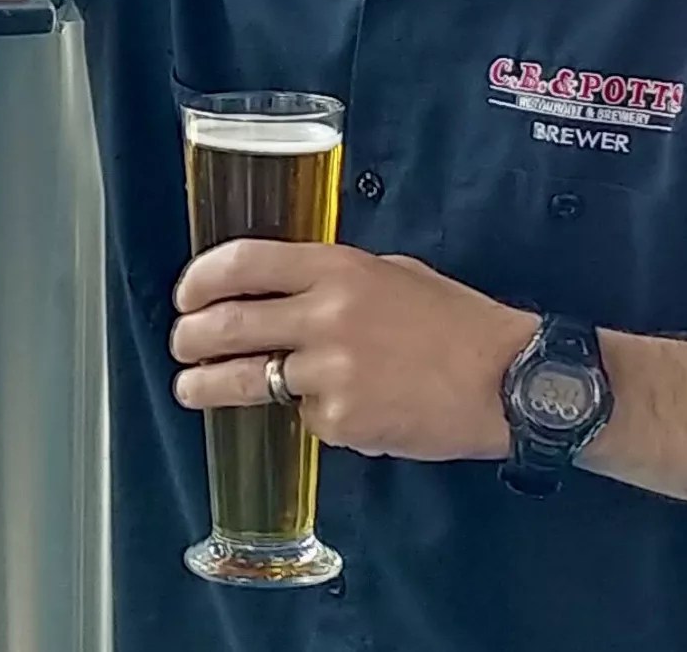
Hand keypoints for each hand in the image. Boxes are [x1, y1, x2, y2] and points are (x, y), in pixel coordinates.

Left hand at [170, 241, 537, 462]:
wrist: (505, 378)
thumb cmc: (456, 321)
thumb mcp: (393, 274)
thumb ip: (336, 280)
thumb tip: (287, 290)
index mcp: (337, 269)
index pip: (244, 262)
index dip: (201, 279)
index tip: (186, 295)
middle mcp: (325, 316)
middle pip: (228, 325)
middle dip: (190, 338)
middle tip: (181, 346)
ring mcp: (329, 374)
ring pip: (246, 382)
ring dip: (207, 387)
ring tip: (192, 390)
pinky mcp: (340, 423)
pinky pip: (304, 419)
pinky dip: (308, 417)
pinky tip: (336, 411)